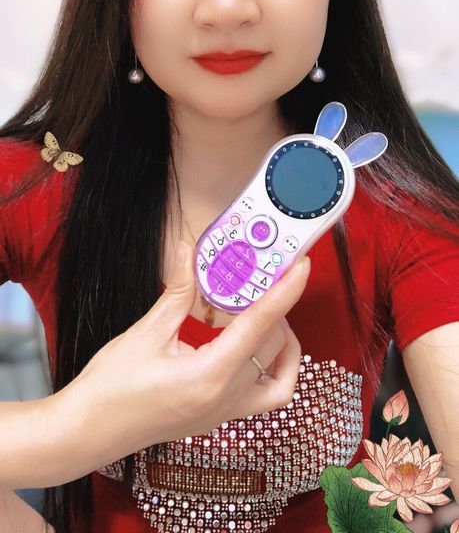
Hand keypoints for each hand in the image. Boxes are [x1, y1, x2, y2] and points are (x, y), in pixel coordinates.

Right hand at [68, 240, 310, 467]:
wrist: (90, 431)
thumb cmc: (112, 385)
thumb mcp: (146, 333)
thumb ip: (177, 291)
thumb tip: (188, 249)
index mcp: (209, 376)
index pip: (260, 326)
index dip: (284, 292)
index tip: (301, 267)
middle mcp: (226, 398)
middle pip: (273, 348)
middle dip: (278, 310)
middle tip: (268, 278)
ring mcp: (226, 413)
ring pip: (280, 379)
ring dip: (283, 345)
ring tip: (266, 314)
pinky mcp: (219, 417)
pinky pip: (264, 397)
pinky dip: (272, 369)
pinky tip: (253, 347)